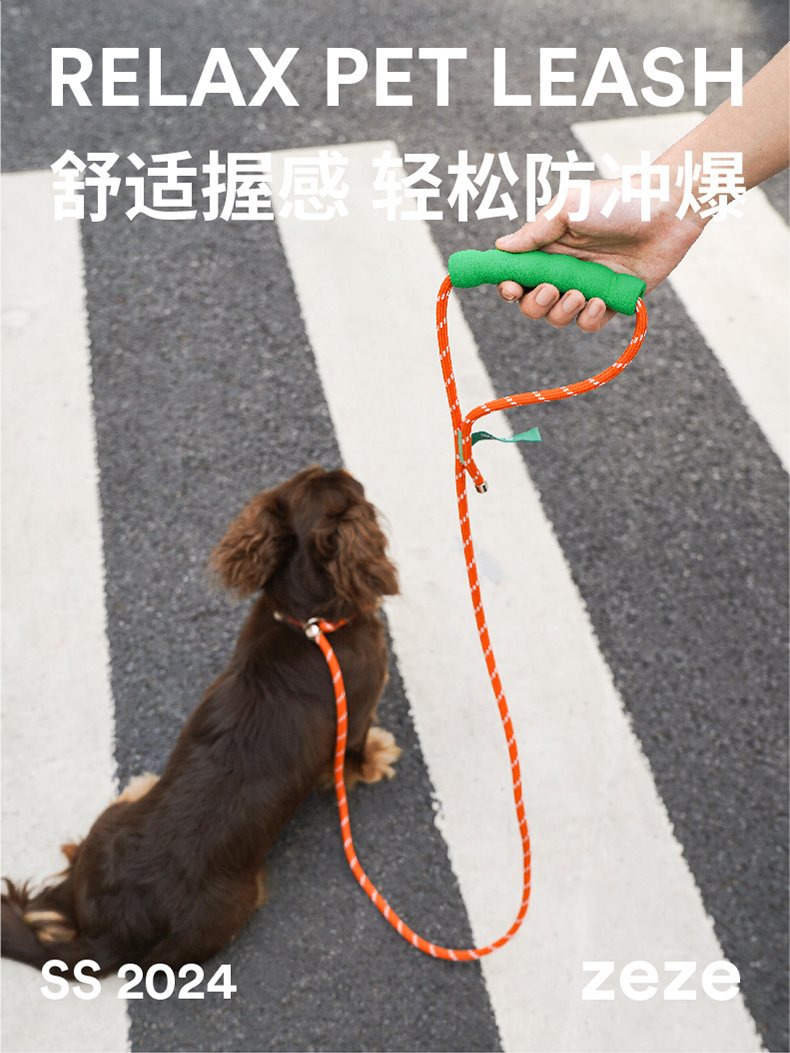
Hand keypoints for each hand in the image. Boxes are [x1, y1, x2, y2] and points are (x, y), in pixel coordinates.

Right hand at [495, 179, 706, 330]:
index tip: (511, 289)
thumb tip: (500, 248)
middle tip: (551, 288)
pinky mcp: (612, 300)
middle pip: (533, 305)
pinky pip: (590, 324)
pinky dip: (590, 318)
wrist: (668, 209)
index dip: (508, 287)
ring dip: (563, 312)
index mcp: (549, 248)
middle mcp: (565, 270)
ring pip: (558, 318)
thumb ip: (535, 231)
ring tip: (581, 293)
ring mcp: (588, 287)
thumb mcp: (569, 207)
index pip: (517, 276)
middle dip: (535, 304)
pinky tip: (599, 300)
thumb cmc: (618, 200)